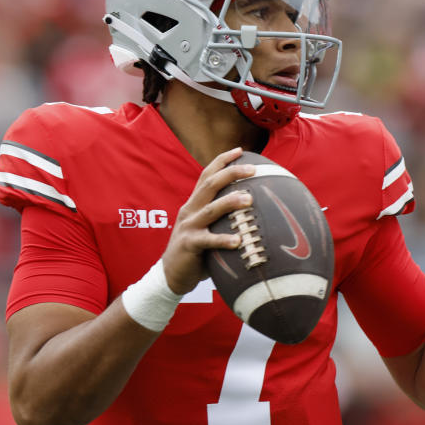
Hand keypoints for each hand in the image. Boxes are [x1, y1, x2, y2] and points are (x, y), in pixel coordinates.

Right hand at [162, 148, 254, 293]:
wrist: (171, 274)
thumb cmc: (196, 251)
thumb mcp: (207, 228)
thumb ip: (222, 218)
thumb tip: (253, 210)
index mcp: (194, 203)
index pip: (207, 175)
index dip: (222, 161)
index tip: (240, 150)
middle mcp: (190, 210)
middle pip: (209, 184)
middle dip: (231, 173)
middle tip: (252, 168)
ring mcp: (188, 227)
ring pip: (210, 209)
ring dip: (230, 202)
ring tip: (249, 200)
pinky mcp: (188, 245)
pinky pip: (207, 241)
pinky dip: (223, 240)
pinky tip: (238, 241)